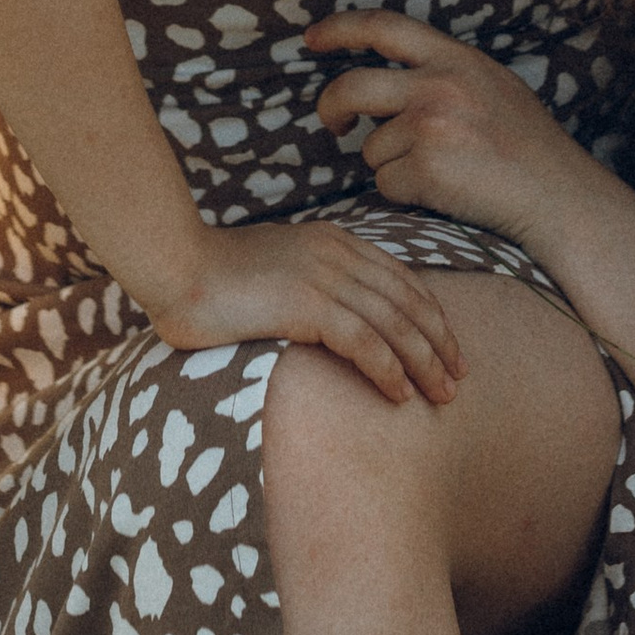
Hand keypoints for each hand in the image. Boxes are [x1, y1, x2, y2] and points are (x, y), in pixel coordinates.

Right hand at [144, 219, 465, 406]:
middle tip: (459, 376)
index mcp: (332, 241)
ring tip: (442, 394)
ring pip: (395, 323)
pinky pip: (364, 341)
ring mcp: (324, 277)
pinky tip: (400, 393)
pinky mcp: (307, 304)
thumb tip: (324, 318)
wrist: (174, 264)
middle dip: (440, 340)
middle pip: (408, 299)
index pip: (399, 278)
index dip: (429, 313)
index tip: (447, 345)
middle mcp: (337, 254)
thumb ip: (305, 284)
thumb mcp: (273, 271)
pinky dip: (388, 368)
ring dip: (425, 361)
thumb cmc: (212, 276)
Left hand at [308, 10, 600, 249]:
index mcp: (456, 58)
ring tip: (440, 172)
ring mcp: (430, 127)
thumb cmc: (528, 148)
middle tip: (336, 125)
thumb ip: (444, 74)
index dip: (340, 29)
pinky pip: (386, 183)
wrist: (558, 197)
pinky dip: (404, 193)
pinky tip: (444, 193)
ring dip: (391, 164)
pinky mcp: (425, 169)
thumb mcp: (492, 85)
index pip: (383, 26)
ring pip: (371, 147)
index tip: (311, 38)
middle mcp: (439, 85)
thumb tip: (390, 78)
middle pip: (351, 87)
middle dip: (331, 108)